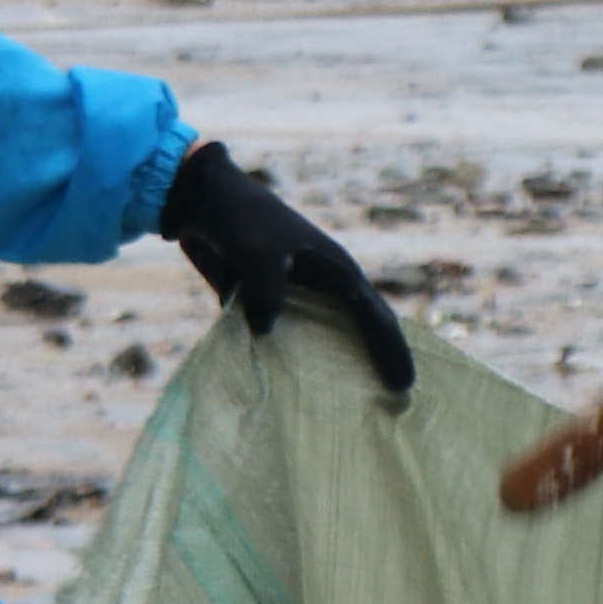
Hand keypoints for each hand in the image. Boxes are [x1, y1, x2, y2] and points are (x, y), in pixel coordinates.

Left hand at [155, 141, 413, 395]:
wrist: (199, 196)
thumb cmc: (239, 217)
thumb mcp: (258, 253)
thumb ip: (266, 294)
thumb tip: (265, 331)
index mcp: (334, 269)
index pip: (373, 317)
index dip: (391, 351)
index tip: (403, 387)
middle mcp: (321, 285)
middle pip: (356, 332)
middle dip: (374, 364)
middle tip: (391, 405)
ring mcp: (292, 294)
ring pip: (320, 338)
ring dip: (331, 368)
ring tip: (345, 407)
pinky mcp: (261, 300)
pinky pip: (279, 338)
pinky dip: (286, 361)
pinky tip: (285, 393)